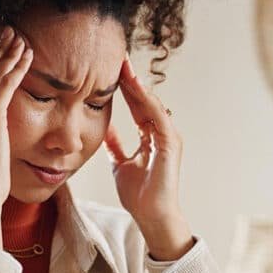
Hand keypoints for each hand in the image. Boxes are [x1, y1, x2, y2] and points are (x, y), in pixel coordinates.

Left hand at [105, 57, 193, 260]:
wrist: (151, 216)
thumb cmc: (139, 195)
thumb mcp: (119, 163)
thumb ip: (114, 144)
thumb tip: (102, 127)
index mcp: (150, 136)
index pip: (136, 105)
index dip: (124, 87)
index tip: (109, 68)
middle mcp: (162, 133)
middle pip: (144, 99)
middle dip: (130, 79)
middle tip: (117, 56)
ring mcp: (168, 137)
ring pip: (151, 104)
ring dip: (137, 84)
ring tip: (124, 65)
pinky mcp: (170, 143)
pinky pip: (157, 116)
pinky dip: (146, 101)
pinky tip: (134, 87)